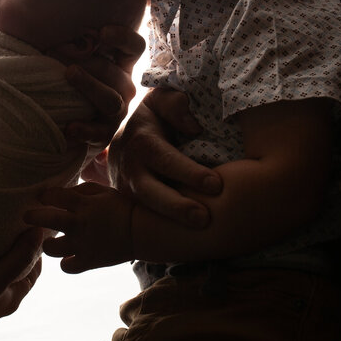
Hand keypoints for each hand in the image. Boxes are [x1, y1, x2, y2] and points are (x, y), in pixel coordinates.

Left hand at [25, 183, 136, 273]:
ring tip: (52, 240)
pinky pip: (66, 267)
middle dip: (32, 216)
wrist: (142, 231)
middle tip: (28, 217)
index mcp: (84, 204)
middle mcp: (79, 224)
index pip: (53, 196)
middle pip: (45, 220)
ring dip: (48, 244)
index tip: (44, 198)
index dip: (45, 196)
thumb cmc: (122, 207)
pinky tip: (68, 256)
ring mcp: (83, 245)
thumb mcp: (103, 191)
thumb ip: (80, 190)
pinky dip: (65, 262)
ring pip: (51, 248)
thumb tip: (60, 195)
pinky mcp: (88, 262)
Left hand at [55, 25, 144, 148]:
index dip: (122, 38)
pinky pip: (100, 132)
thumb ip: (59, 33)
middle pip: (116, 73)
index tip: (101, 33)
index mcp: (119, 63)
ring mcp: (116, 111)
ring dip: (89, 86)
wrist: (58, 118)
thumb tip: (27, 0)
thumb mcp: (62, 52)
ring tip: (68, 75)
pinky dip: (84, 129)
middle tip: (56, 51)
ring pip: (112, 100)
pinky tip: (68, 126)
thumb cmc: (60, 75)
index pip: (134, 47)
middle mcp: (123, 86)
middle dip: (87, 62)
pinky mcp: (103, 134)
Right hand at [107, 95, 220, 228]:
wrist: (124, 139)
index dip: (189, 173)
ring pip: (146, 211)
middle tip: (205, 218)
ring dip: (172, 223)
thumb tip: (193, 126)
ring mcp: (128, 191)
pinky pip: (146, 220)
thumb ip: (175, 105)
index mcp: (141, 142)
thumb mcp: (159, 100)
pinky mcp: (131, 207)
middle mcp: (131, 170)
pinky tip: (190, 239)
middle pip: (150, 192)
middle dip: (177, 207)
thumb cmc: (153, 118)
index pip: (165, 159)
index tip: (216, 185)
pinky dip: (166, 230)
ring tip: (201, 230)